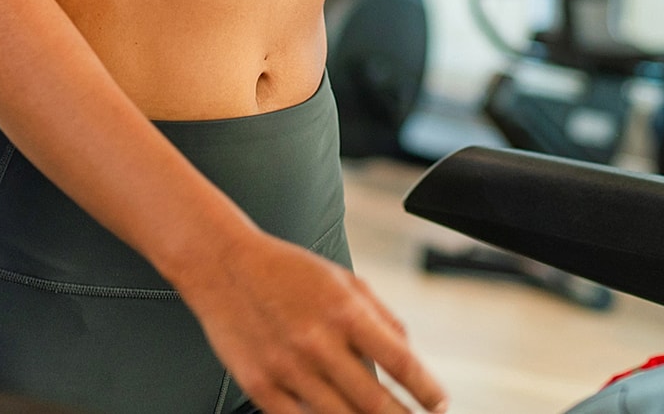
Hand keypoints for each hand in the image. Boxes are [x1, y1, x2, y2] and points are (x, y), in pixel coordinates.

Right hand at [178, 228, 448, 413]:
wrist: (222, 264)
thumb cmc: (285, 269)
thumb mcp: (341, 278)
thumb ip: (380, 314)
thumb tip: (409, 353)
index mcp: (343, 309)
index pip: (400, 360)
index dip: (428, 390)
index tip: (441, 404)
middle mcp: (318, 341)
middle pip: (376, 403)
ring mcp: (288, 368)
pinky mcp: (261, 386)